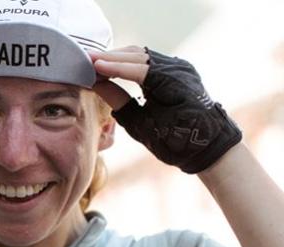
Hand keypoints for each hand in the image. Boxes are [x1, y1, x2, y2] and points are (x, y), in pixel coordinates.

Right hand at [89, 47, 241, 173]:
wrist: (206, 145)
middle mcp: (178, 69)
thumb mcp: (141, 126)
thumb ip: (118, 102)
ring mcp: (178, 66)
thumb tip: (96, 84)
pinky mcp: (174, 69)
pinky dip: (127, 61)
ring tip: (93, 61)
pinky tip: (111, 65)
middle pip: (138, 56)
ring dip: (117, 57)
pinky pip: (147, 60)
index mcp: (173, 84)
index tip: (91, 65)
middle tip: (85, 58)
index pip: (138, 68)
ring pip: (141, 55)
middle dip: (110, 57)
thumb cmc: (174, 141)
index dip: (113, 66)